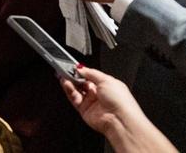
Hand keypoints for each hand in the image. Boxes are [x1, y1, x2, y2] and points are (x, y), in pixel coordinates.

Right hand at [60, 66, 177, 152]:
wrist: (120, 119)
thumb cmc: (120, 101)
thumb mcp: (106, 79)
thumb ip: (91, 72)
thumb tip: (80, 68)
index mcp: (106, 85)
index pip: (90, 75)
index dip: (81, 71)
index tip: (73, 66)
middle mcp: (98, 93)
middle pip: (81, 82)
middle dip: (73, 76)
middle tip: (65, 70)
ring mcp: (91, 102)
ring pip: (76, 90)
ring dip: (69, 83)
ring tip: (64, 77)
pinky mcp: (84, 110)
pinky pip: (74, 99)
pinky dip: (69, 91)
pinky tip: (67, 85)